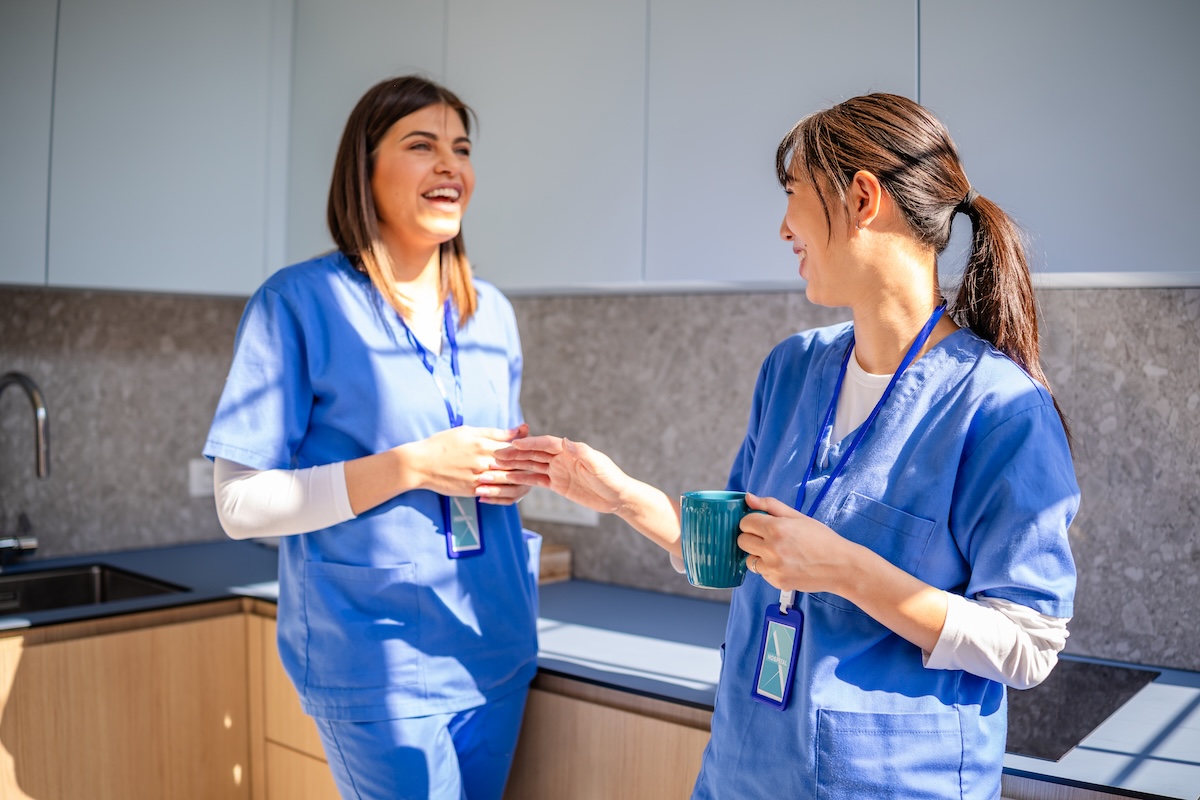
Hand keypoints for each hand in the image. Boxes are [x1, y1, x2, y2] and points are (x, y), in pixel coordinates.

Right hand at [404, 424, 531, 502]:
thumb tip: (520, 429)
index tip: (538, 449)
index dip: (529, 449)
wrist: (419, 464)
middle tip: (541, 465)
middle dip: (529, 465)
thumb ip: (495, 433)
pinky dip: (506, 491)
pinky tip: (514, 489)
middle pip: (515, 465)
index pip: (515, 447)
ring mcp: (478, 477)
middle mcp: (483, 461)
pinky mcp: (472, 490)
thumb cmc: (443, 444)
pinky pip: (495, 493)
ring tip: (531, 478)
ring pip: (508, 480)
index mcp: (484, 444)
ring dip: (521, 479)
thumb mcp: (468, 432)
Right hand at [492, 435, 629, 513]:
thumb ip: (583, 453)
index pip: (546, 444)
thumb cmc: (611, 478)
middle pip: (534, 453)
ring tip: (497, 465)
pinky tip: (509, 478)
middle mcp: (561, 458)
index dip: (530, 443)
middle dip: (515, 454)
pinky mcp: (557, 484)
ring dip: (515, 465)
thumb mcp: (598, 466)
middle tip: (496, 454)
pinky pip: (536, 480)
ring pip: (532, 465)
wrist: (617, 497)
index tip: (514, 444)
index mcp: (570, 451)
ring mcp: (558, 471)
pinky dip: (523, 479)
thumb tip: (566, 441)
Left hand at [737, 493, 856, 593]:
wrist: (839, 566)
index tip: (761, 524)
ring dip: (759, 555)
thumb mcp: (798, 516)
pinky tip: (785, 564)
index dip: (752, 522)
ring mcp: (773, 568)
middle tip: (769, 538)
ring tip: (778, 553)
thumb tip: (748, 498)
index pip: (745, 522)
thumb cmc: (821, 539)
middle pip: (742, 541)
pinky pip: (762, 573)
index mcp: (776, 528)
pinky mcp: (777, 582)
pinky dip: (769, 569)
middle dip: (752, 537)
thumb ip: (770, 506)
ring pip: (749, 559)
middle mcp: (772, 549)